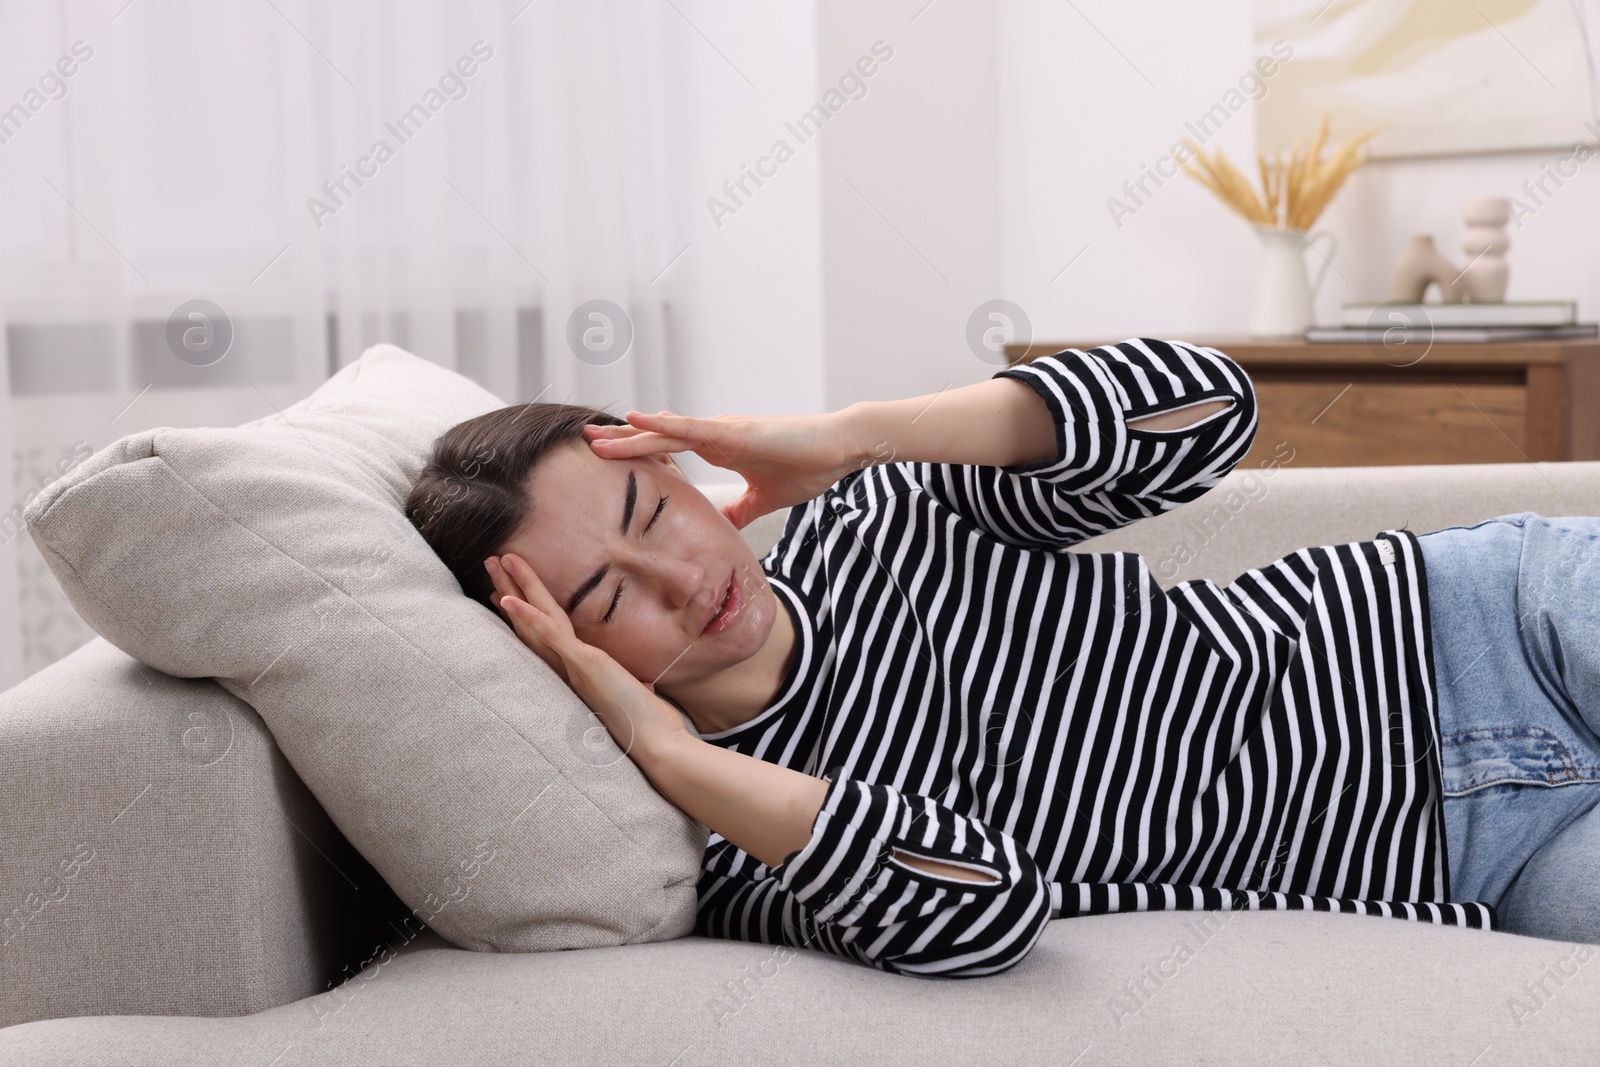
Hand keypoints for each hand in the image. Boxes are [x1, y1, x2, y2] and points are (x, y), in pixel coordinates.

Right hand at [484, 553, 688, 762]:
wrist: (657, 747)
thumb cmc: (650, 726)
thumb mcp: (639, 697)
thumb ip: (634, 687)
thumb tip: (643, 685)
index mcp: (574, 675)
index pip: (542, 639)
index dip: (522, 615)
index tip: (504, 596)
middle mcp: (565, 671)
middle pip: (530, 624)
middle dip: (509, 590)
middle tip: (489, 563)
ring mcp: (571, 668)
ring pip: (535, 621)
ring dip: (513, 588)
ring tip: (494, 560)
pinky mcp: (584, 665)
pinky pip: (550, 635)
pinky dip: (529, 616)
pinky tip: (509, 599)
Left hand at [581, 409, 865, 528]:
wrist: (838, 449)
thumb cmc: (807, 466)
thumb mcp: (763, 499)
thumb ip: (739, 511)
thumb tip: (719, 528)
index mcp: (718, 448)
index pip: (668, 451)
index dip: (637, 454)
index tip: (606, 460)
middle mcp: (713, 435)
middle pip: (656, 438)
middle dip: (620, 442)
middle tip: (584, 444)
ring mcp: (721, 430)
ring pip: (665, 431)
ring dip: (628, 435)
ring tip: (594, 436)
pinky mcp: (733, 430)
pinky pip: (689, 427)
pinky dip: (661, 424)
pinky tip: (636, 420)